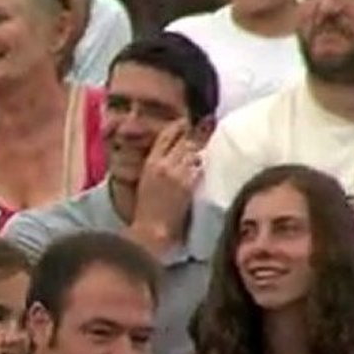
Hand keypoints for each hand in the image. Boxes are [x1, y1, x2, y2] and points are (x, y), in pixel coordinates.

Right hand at [133, 121, 201, 243]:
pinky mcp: (189, 184)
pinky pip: (201, 167)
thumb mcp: (145, 181)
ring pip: (195, 151)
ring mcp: (177, 174)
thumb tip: (171, 152)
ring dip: (202, 150)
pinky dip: (204, 165)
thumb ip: (156, 164)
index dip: (180, 126)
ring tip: (208, 149)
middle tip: (207, 130)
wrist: (151, 229)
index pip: (167, 134)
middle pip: (185, 140)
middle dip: (196, 135)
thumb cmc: (146, 210)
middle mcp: (164, 164)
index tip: (188, 123)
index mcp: (150, 162)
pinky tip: (207, 165)